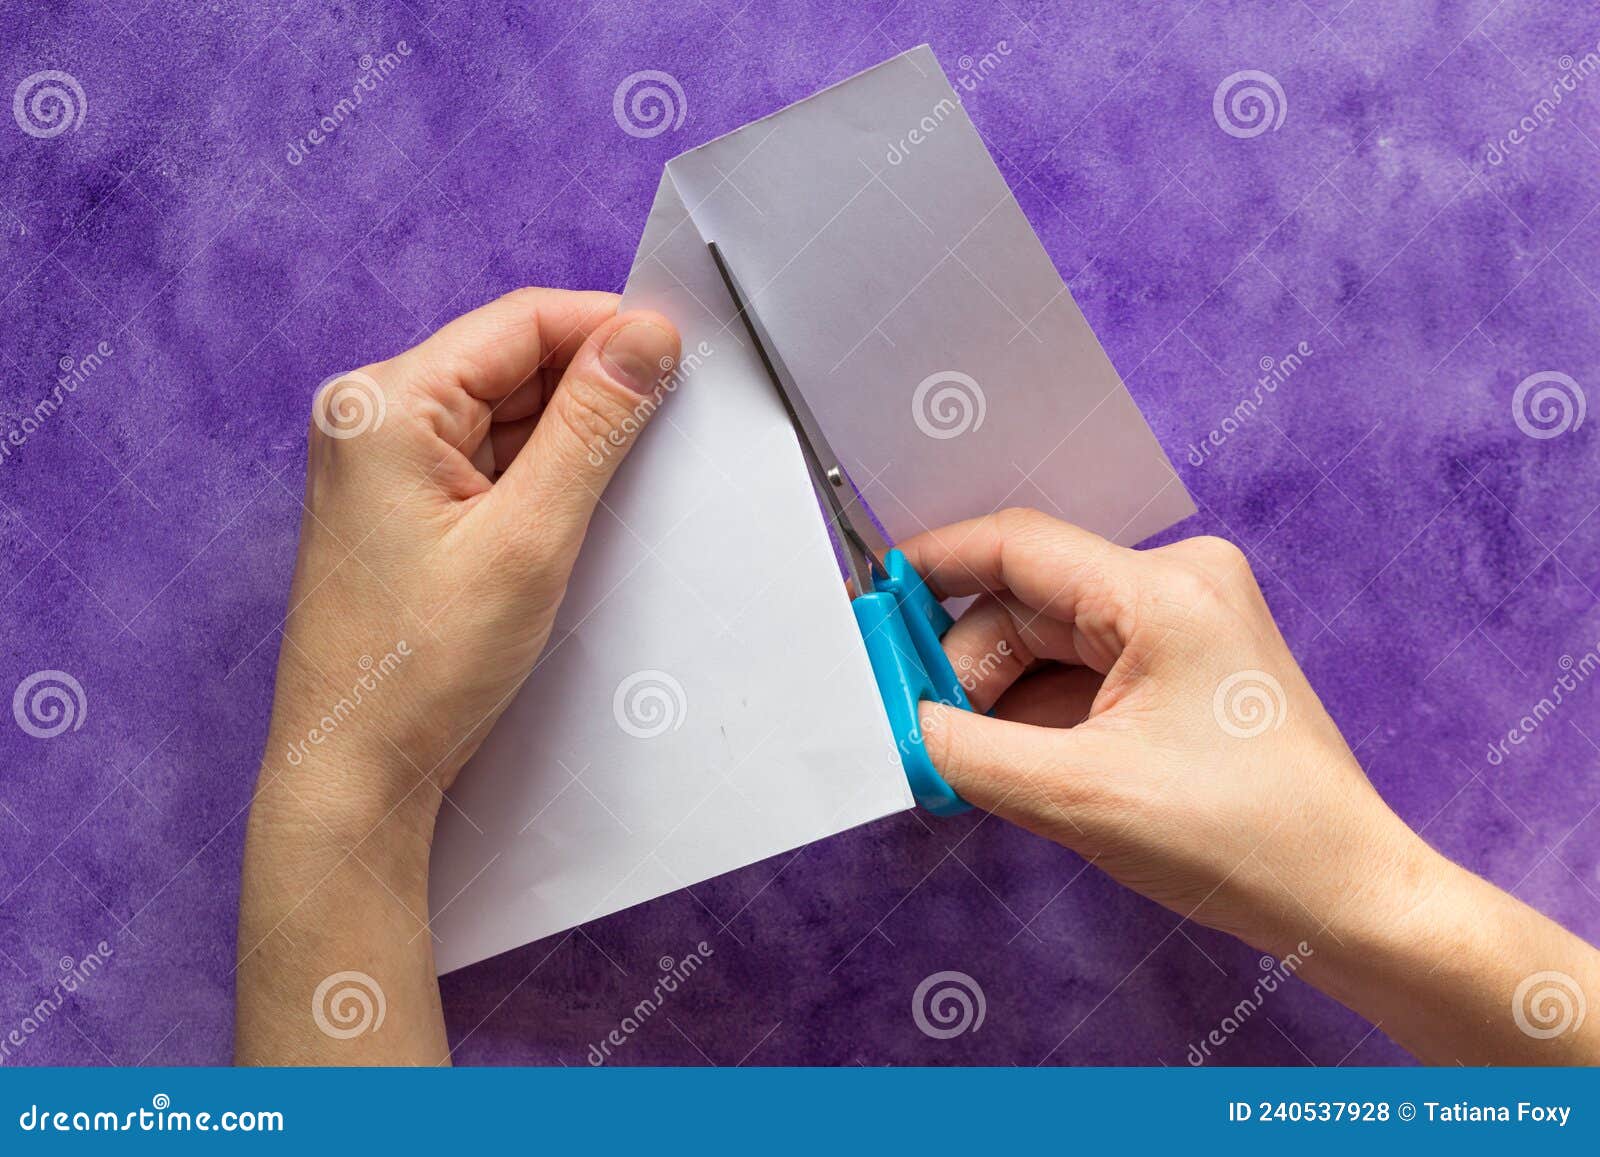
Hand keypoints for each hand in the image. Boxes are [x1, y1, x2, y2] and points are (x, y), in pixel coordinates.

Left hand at [236, 289, 679, 1064]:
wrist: (356, 769)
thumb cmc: (425, 664)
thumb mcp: (531, 536)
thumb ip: (593, 426)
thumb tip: (648, 336)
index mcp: (386, 403)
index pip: (522, 322)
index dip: (609, 330)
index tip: (682, 358)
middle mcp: (370, 415)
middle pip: (510, 360)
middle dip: (593, 385)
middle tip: (669, 426)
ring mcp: (376, 460)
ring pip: (501, 409)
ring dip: (568, 431)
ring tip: (626, 478)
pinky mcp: (393, 503)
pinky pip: (481, 455)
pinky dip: (536, 468)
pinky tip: (576, 504)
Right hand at [903, 509, 1409, 950]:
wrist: (1343, 897)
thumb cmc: (1247, 839)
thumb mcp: (1075, 794)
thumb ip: (960, 748)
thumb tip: (888, 720)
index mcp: (1165, 590)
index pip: (1013, 546)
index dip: (927, 572)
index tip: (870, 611)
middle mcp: (1179, 584)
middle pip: (1023, 601)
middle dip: (962, 667)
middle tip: (912, 727)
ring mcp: (1185, 623)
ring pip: (1046, 641)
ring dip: (998, 699)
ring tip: (967, 763)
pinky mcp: (1182, 663)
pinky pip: (1079, 670)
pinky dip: (1036, 713)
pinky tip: (1013, 763)